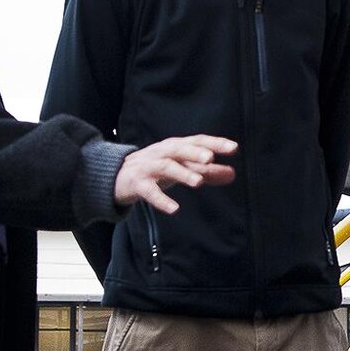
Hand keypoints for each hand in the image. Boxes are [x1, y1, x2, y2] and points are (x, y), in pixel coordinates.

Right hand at [114, 135, 236, 212]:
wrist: (116, 176)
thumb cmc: (155, 170)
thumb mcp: (181, 168)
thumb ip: (206, 172)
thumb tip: (232, 174)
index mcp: (174, 147)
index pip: (196, 141)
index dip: (214, 143)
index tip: (233, 148)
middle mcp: (162, 153)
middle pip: (179, 149)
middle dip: (195, 152)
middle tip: (211, 158)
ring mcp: (148, 167)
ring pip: (166, 166)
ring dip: (182, 173)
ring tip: (198, 182)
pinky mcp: (137, 183)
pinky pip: (149, 191)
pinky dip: (161, 199)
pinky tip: (174, 209)